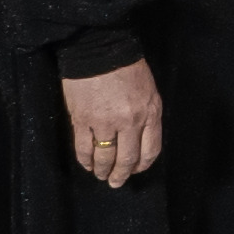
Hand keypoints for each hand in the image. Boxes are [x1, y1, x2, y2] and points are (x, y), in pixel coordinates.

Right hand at [62, 57, 163, 184]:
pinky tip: (87, 165)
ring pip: (104, 157)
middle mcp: (129, 121)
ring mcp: (104, 122)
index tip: (136, 170)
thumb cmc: (128, 68)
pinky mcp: (82, 120)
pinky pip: (83, 148)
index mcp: (150, 113)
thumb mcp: (149, 91)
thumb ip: (147, 116)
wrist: (100, 49)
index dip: (142, 165)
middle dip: (121, 175)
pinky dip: (85, 161)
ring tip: (101, 176)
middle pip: (127, 159)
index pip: (151, 150)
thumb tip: (140, 141)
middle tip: (116, 183)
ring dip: (103, 171)